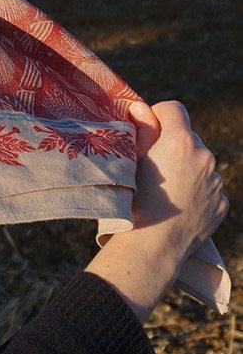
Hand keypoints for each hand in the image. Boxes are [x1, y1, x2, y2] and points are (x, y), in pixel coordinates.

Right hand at [129, 100, 228, 265]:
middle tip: (153, 167)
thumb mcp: (132, 161)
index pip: (174, 109)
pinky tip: (179, 206)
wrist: (154, 245)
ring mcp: (216, 181)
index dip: (158, 115)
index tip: (148, 130)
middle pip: (188, 138)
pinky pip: (209, 188)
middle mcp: (205, 156)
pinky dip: (196, 192)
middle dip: (173, 146)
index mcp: (181, 140)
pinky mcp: (222, 203)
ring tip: (166, 192)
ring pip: (200, 164)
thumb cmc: (136, 201)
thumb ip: (142, 130)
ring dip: (187, 169)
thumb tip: (142, 108)